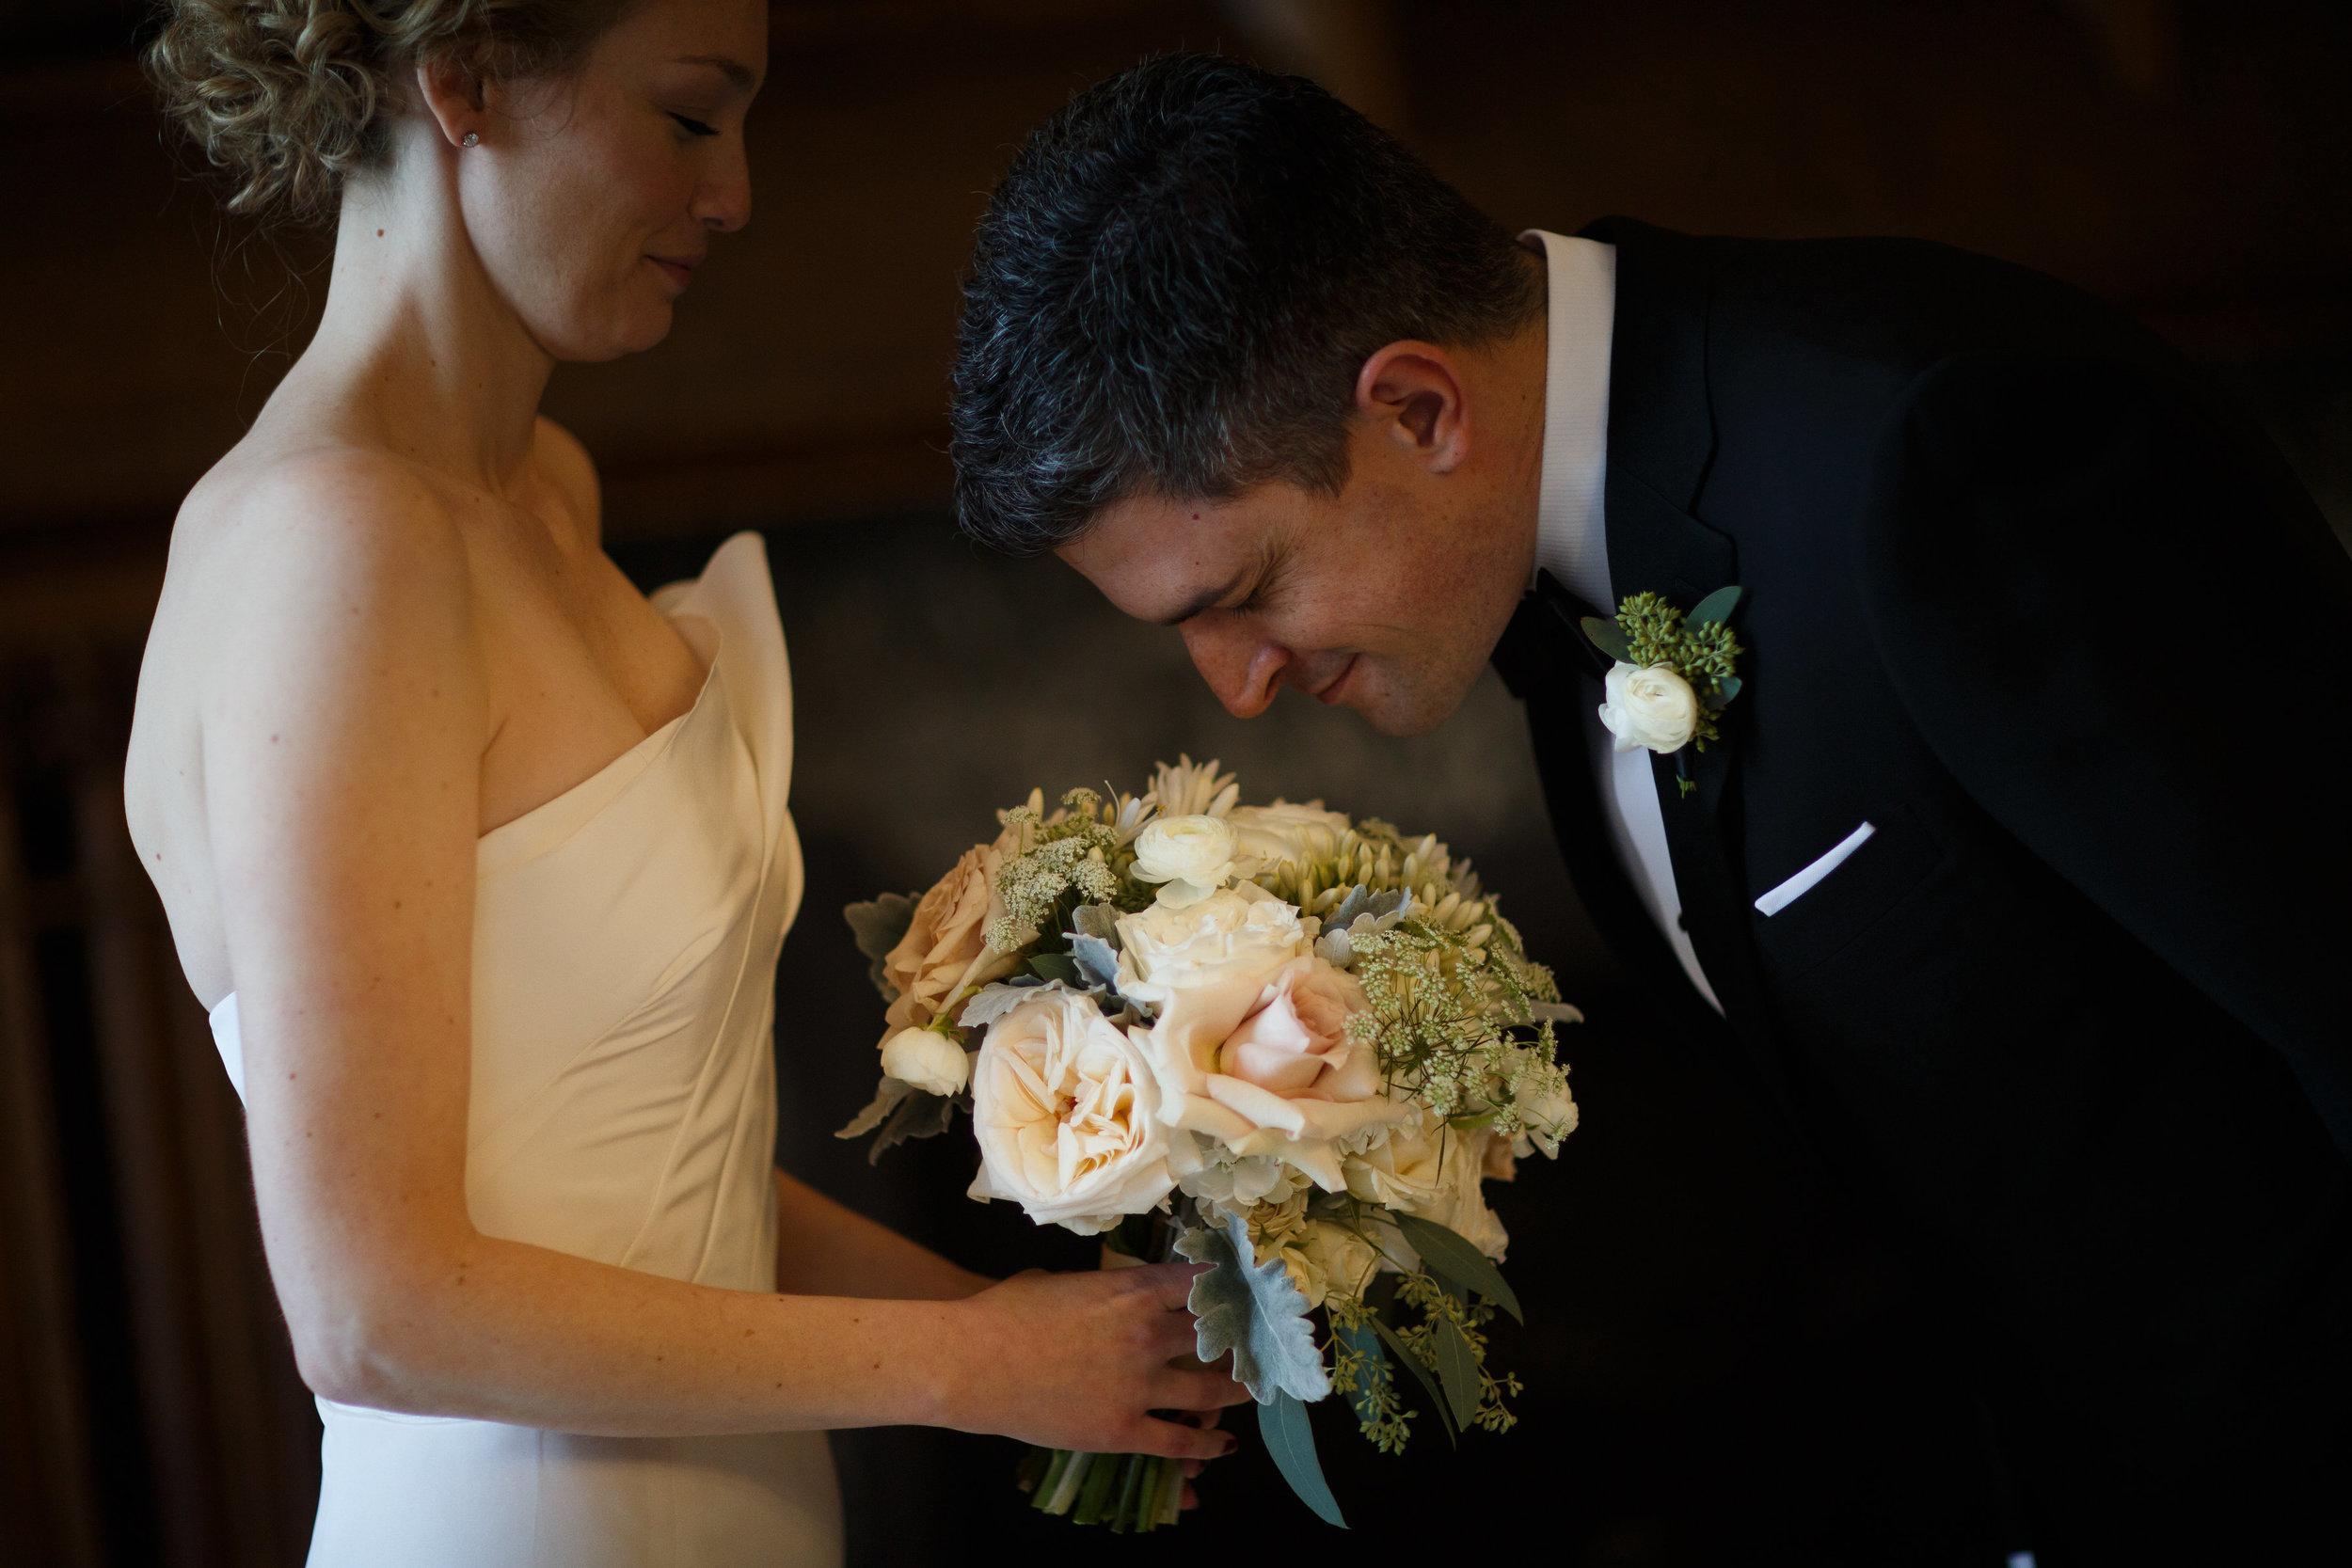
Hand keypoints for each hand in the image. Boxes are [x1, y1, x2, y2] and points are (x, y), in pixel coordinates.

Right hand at [942, 1264, 1249, 1459]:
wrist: (972, 1363)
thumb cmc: (1006, 1313)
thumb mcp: (1062, 1281)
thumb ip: (1102, 1287)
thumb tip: (1113, 1293)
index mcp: (1134, 1290)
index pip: (1203, 1280)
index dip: (1232, 1284)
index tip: (1250, 1289)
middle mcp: (1149, 1333)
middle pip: (1219, 1333)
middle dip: (1244, 1337)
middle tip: (1261, 1343)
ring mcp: (1140, 1384)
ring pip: (1213, 1390)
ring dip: (1240, 1390)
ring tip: (1254, 1390)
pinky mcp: (1123, 1429)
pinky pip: (1180, 1441)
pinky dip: (1207, 1445)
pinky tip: (1223, 1445)